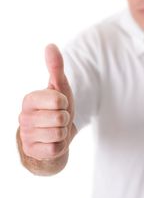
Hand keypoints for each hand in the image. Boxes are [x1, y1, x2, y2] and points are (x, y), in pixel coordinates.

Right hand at [19, 44, 75, 160]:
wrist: (53, 134)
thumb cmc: (57, 108)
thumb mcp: (60, 87)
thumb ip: (55, 67)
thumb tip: (50, 45)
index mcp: (29, 99)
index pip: (59, 100)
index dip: (65, 103)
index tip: (59, 104)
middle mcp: (23, 117)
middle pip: (61, 118)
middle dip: (65, 119)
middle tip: (58, 118)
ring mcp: (26, 136)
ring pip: (59, 134)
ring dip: (63, 132)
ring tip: (56, 129)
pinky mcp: (31, 152)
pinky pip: (56, 149)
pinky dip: (60, 146)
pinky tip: (52, 142)